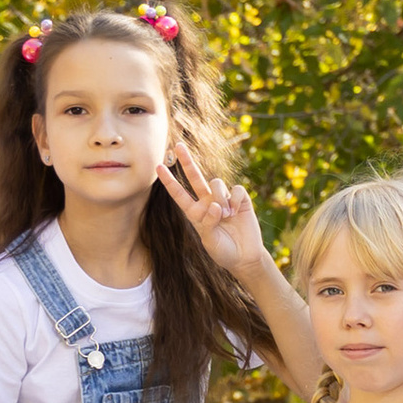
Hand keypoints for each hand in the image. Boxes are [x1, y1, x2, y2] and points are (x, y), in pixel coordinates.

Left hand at [159, 145, 265, 278]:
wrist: (245, 257)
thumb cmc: (224, 252)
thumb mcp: (210, 241)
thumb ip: (209, 223)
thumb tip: (216, 205)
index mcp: (195, 213)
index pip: (179, 194)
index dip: (169, 181)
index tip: (157, 167)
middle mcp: (207, 202)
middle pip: (194, 177)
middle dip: (187, 161)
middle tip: (178, 145)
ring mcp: (224, 199)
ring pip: (216, 183)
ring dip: (220, 197)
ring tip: (227, 215)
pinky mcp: (241, 200)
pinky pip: (235, 190)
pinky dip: (236, 200)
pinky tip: (237, 212)